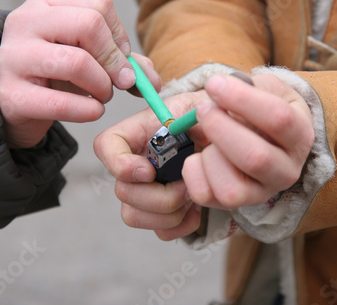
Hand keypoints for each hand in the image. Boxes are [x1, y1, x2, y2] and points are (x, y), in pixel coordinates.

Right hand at [0, 0, 160, 147]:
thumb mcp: (85, 57)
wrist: (10, 103)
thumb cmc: (52, 75)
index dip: (119, 34)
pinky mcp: (12, 95)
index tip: (121, 58)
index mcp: (46, 4)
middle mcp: (26, 22)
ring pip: (77, 62)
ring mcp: (14, 58)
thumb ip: (122, 62)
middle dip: (115, 59)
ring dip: (102, 86)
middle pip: (89, 24)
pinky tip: (92, 111)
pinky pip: (61, 102)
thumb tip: (153, 80)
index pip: (98, 3)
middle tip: (121, 81)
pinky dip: (88, 110)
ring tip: (102, 96)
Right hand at [94, 91, 208, 239]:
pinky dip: (181, 225)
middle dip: (158, 195)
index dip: (120, 164)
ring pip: (134, 216)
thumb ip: (192, 110)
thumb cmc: (214, 121)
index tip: (149, 171)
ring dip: (169, 213)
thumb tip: (180, 123)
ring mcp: (145, 192)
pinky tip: (197, 209)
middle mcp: (135, 165)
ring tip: (192, 196)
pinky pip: (160, 232)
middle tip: (187, 185)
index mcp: (139, 134)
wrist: (230, 145)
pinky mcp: (161, 214)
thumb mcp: (204, 106)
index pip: (106, 146)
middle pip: (122, 192)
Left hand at [182, 73, 314, 209]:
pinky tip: (199, 156)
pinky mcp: (234, 205)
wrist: (260, 135)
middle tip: (203, 109)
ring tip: (207, 139)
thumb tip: (215, 89)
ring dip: (210, 156)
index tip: (214, 84)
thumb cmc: (259, 108)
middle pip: (255, 158)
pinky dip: (193, 172)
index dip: (241, 99)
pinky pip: (205, 195)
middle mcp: (287, 171)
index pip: (278, 119)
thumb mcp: (260, 88)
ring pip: (231, 188)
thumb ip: (241, 86)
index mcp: (300, 135)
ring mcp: (261, 193)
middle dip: (220, 129)